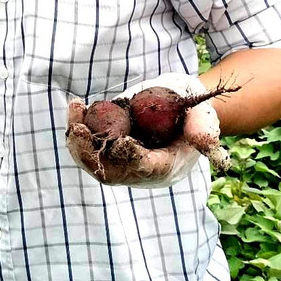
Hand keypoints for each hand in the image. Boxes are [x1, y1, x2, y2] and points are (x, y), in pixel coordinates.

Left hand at [65, 72, 229, 187]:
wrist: (180, 109)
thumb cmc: (193, 110)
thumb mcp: (203, 114)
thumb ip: (204, 126)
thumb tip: (205, 141)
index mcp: (166, 166)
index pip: (145, 168)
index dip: (131, 157)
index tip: (119, 140)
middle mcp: (141, 171)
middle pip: (111, 172)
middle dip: (91, 152)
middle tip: (80, 128)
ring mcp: (123, 163)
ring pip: (94, 161)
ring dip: (79, 140)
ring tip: (75, 110)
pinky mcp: (110, 151)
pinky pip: (89, 147)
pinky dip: (80, 130)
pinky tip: (76, 107)